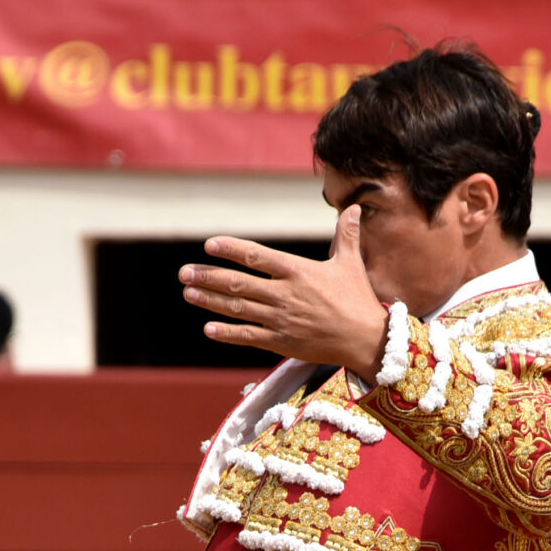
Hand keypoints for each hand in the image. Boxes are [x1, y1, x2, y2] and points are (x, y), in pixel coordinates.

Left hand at [181, 206, 388, 380]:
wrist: (366, 340)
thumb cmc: (358, 300)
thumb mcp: (350, 264)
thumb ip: (345, 235)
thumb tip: (353, 208)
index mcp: (297, 271)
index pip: (256, 256)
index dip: (231, 249)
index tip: (209, 244)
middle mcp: (285, 294)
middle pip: (237, 283)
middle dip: (208, 277)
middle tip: (184, 273)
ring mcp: (281, 320)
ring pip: (238, 308)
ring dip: (210, 300)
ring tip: (189, 293)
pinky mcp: (282, 343)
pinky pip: (248, 337)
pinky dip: (227, 332)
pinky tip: (208, 328)